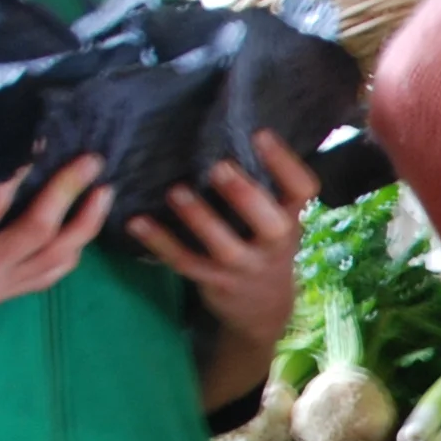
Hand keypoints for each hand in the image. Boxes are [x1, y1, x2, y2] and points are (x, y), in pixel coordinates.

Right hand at [0, 125, 107, 400]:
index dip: (17, 170)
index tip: (37, 137)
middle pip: (38, 228)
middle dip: (68, 192)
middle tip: (91, 159)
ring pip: (55, 256)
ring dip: (84, 224)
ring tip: (105, 191)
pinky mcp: (4, 297)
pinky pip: (48, 276)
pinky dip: (71, 253)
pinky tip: (85, 229)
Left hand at [126, 132, 318, 350]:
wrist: (263, 309)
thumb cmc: (264, 246)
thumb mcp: (279, 220)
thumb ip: (265, 189)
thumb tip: (229, 130)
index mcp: (292, 219)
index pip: (302, 190)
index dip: (284, 163)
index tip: (259, 133)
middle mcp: (275, 246)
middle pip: (270, 225)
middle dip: (245, 196)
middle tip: (218, 167)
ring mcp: (245, 268)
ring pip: (225, 247)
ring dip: (200, 219)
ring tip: (176, 192)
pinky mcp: (214, 282)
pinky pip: (185, 263)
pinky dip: (160, 243)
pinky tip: (138, 222)